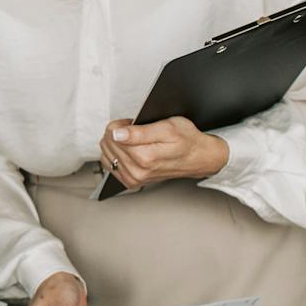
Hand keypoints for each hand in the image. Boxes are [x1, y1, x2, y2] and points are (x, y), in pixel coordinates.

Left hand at [99, 116, 227, 190]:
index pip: (112, 135)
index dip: (120, 124)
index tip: (131, 123)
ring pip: (107, 154)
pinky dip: (115, 155)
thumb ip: (140, 132)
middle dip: (117, 133)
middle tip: (134, 130)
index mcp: (145, 157)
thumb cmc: (186, 140)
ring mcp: (134, 178)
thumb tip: (117, 134)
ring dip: (116, 144)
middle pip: (108, 144)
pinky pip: (111, 165)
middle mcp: (137, 171)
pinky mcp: (132, 182)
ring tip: (133, 140)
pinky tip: (127, 150)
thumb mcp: (167, 127)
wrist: (198, 158)